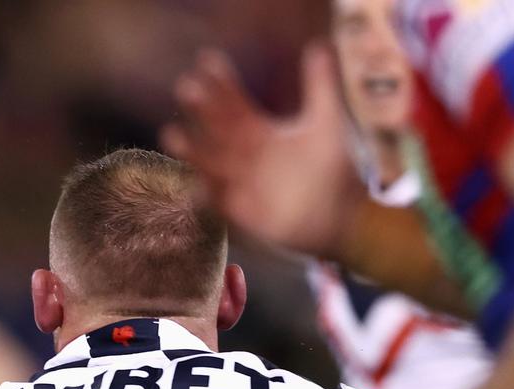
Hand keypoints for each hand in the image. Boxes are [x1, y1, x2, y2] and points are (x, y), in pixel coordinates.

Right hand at [160, 45, 364, 258]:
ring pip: (209, 162)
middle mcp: (242, 154)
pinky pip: (217, 200)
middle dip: (201, 110)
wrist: (341, 216)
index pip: (233, 103)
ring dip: (191, 150)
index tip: (206, 62)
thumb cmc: (334, 170)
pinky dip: (205, 194)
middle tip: (186, 87)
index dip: (221, 84)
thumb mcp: (327, 123)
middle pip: (216, 128)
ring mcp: (239, 181)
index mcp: (258, 132)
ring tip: (172, 134)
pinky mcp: (240, 209)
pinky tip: (193, 185)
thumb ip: (320, 87)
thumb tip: (318, 46)